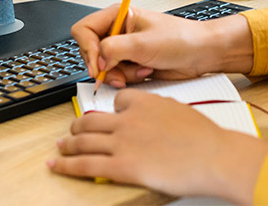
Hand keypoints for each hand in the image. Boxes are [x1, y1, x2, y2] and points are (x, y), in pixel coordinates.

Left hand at [48, 91, 267, 200]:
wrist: (211, 155)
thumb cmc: (203, 136)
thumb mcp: (178, 110)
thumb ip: (157, 110)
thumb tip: (149, 116)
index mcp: (144, 101)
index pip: (117, 101)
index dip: (111, 110)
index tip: (106, 116)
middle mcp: (128, 119)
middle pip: (92, 119)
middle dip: (78, 125)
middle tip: (72, 129)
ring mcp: (123, 142)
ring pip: (83, 140)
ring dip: (67, 144)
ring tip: (60, 147)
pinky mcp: (121, 167)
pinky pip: (85, 165)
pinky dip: (65, 165)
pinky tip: (55, 165)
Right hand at [71, 5, 253, 85]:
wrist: (201, 53)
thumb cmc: (181, 38)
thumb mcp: (144, 43)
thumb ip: (115, 49)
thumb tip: (98, 60)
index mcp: (119, 15)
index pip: (85, 29)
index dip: (88, 49)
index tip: (99, 65)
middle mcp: (119, 30)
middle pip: (91, 51)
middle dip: (106, 66)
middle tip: (119, 72)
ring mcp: (124, 48)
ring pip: (104, 67)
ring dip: (120, 74)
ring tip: (142, 69)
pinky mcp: (131, 63)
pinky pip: (116, 76)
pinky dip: (128, 79)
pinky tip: (145, 72)